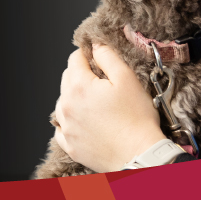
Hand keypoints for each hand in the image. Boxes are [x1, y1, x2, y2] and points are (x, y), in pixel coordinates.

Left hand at [54, 43, 165, 171]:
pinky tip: (85, 122)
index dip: (88, 55)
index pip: (74, 59)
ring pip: (62, 102)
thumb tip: (95, 44)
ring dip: (74, 98)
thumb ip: (108, 56)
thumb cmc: (136, 118)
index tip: (99, 59)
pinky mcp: (70, 145)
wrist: (139, 155)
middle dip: (81, 75)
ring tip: (96, 104)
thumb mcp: (126, 78)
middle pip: (67, 78)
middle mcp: (66, 106)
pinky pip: (61, 128)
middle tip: (103, 83)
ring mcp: (66, 127)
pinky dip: (70, 121)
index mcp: (78, 86)